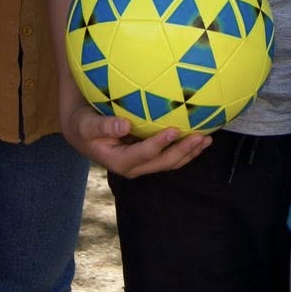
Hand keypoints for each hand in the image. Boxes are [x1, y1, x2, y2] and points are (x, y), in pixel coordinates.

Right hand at [59, 100, 209, 178]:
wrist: (83, 131)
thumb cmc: (83, 124)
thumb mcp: (86, 125)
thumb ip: (103, 126)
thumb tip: (125, 125)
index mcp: (119, 161)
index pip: (144, 154)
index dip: (160, 144)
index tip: (175, 129)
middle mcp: (134, 167)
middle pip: (163, 162)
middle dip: (184, 151)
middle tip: (201, 137)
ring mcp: (143, 163)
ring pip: (171, 162)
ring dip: (190, 152)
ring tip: (207, 138)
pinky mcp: (150, 155)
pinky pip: (170, 154)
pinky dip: (186, 147)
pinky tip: (199, 135)